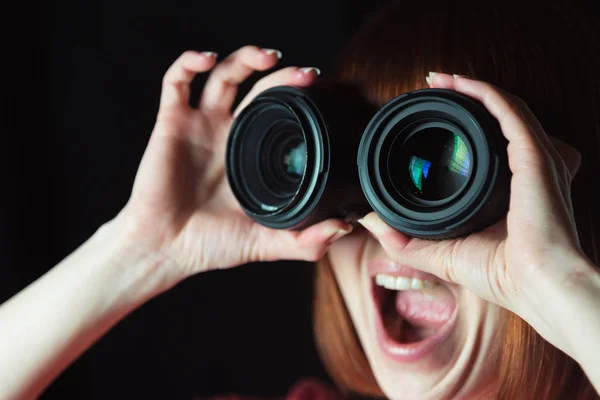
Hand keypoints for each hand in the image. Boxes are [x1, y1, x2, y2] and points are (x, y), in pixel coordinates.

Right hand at [116, 46, 351, 289]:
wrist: (165, 250)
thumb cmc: (211, 246)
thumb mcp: (266, 243)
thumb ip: (304, 241)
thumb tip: (345, 229)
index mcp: (250, 155)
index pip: (278, 113)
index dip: (297, 98)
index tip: (320, 92)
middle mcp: (228, 134)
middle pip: (256, 88)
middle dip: (281, 75)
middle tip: (306, 74)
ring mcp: (200, 125)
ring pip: (223, 75)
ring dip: (244, 58)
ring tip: (267, 56)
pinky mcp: (171, 122)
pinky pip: (176, 81)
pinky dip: (189, 63)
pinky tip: (207, 58)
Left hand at [358, 73, 592, 354]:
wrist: (535, 284)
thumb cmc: (500, 274)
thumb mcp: (440, 253)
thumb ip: (404, 240)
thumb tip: (370, 221)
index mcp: (510, 186)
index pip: (488, 141)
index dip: (462, 122)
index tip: (429, 114)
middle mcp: (526, 166)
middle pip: (496, 117)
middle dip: (464, 97)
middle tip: (433, 88)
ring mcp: (535, 158)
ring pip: (503, 106)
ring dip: (470, 87)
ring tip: (439, 79)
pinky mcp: (536, 155)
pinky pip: (509, 111)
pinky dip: (484, 93)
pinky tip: (458, 83)